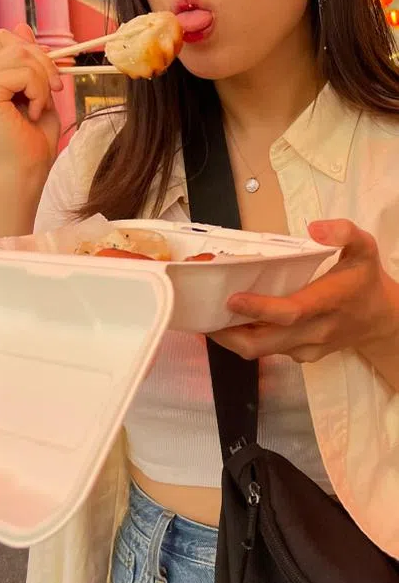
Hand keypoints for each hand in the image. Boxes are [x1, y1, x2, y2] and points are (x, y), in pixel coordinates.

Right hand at [0, 23, 62, 174]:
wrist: (29, 164)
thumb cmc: (33, 134)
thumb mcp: (37, 85)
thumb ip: (26, 56)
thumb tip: (19, 24)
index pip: (7, 38)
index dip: (32, 52)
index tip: (45, 80)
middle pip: (16, 43)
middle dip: (44, 66)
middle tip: (50, 95)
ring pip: (22, 56)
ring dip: (42, 82)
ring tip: (38, 105)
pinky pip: (22, 73)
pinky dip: (37, 91)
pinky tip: (30, 111)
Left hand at [216, 220, 398, 364]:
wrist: (383, 318)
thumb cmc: (364, 279)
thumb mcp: (365, 247)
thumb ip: (344, 232)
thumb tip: (314, 227)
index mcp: (329, 302)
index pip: (291, 312)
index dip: (259, 309)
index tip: (232, 298)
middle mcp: (316, 330)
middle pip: (264, 342)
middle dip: (227, 331)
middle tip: (201, 309)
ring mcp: (307, 347)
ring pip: (260, 351)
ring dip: (230, 336)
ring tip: (206, 313)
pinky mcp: (301, 355)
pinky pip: (268, 351)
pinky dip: (245, 337)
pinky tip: (231, 319)